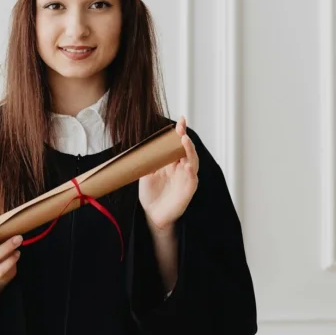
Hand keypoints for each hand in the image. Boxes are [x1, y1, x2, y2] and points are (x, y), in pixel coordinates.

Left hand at [138, 116, 198, 231]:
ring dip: (190, 151)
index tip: (181, 120)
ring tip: (185, 141)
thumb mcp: (146, 173)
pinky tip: (187, 166)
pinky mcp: (188, 191)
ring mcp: (186, 179)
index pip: (178, 144)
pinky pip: (192, 180)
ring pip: (193, 162)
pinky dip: (190, 173)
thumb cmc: (151, 194)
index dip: (180, 132)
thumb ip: (148, 160)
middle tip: (181, 128)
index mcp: (172, 162)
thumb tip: (143, 144)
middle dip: (185, 137)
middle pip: (187, 150)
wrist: (151, 215)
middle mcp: (181, 168)